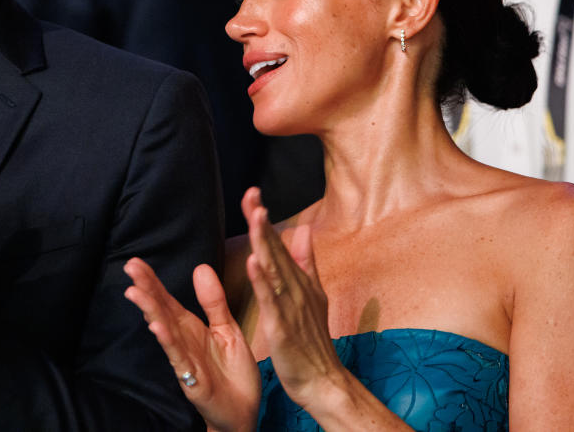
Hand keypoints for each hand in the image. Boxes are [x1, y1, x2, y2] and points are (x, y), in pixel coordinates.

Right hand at [124, 259, 260, 431]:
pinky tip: (158, 327)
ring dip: (150, 312)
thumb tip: (200, 267)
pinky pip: (178, 357)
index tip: (136, 262)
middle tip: (130, 266)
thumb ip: (214, 302)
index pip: (167, 300)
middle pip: (161, 311)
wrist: (245, 412)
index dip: (153, 281)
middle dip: (146, 289)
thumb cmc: (234, 373)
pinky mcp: (192, 379)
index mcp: (191, 327)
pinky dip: (168, 342)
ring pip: (165, 331)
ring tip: (135, 292)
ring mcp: (185, 360)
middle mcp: (183, 341)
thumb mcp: (227, 329)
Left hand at [243, 187, 342, 410]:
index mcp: (298, 282)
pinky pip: (270, 301)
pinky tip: (254, 263)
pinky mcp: (282, 327)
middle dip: (262, 222)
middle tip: (251, 194)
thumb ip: (306, 262)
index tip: (252, 193)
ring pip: (274, 269)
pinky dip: (262, 281)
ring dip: (265, 242)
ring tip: (256, 216)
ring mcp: (290, 307)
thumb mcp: (312, 295)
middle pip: (275, 250)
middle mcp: (295, 289)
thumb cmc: (313, 340)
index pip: (278, 244)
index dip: (264, 220)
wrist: (322, 380)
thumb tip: (304, 229)